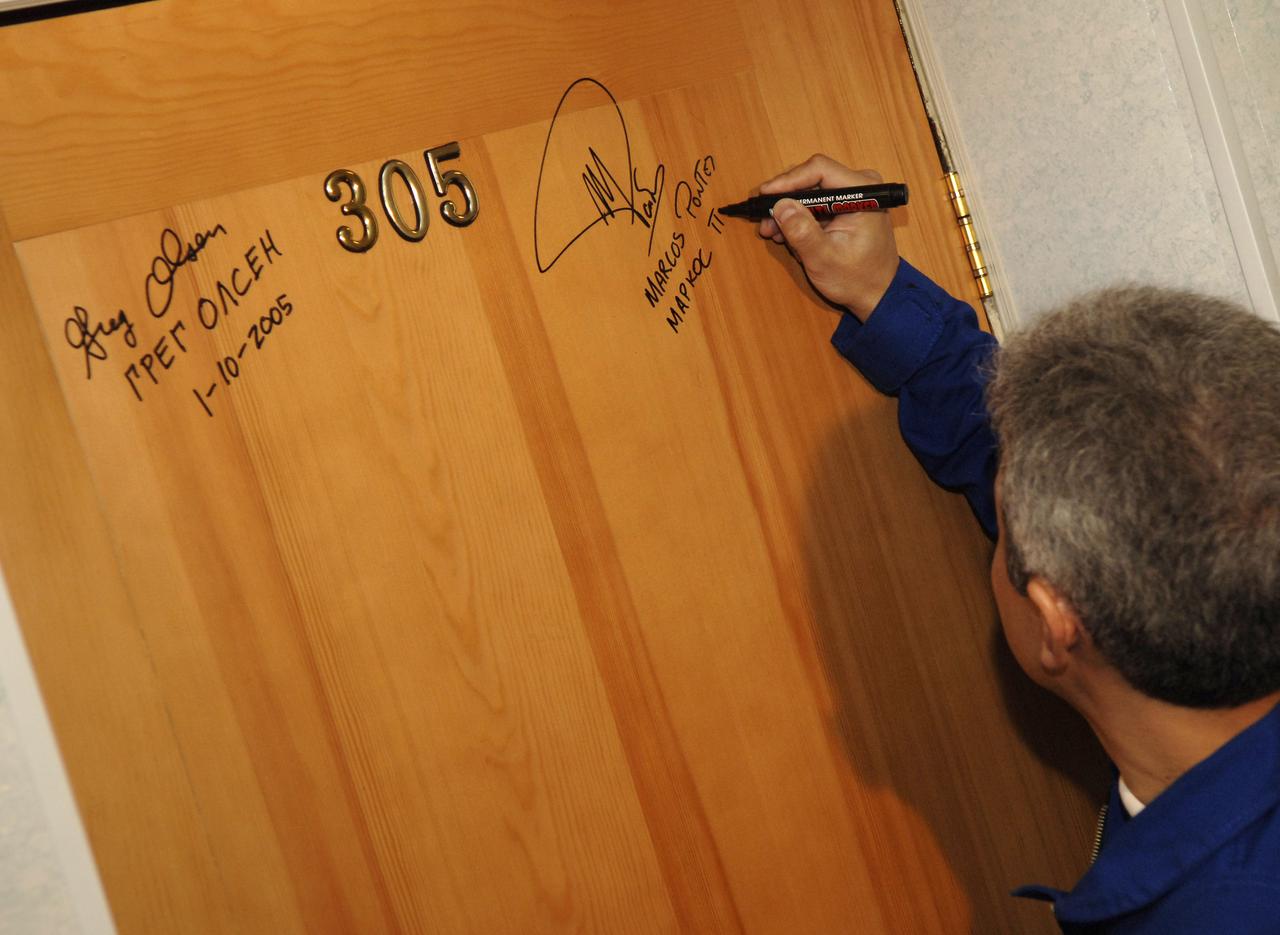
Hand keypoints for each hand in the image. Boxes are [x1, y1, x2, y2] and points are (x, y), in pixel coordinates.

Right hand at [757, 154, 899, 320]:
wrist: (876, 294)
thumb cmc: (857, 279)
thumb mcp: (824, 259)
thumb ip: (802, 231)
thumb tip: (780, 206)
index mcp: (863, 192)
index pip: (819, 170)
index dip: (788, 181)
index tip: (766, 194)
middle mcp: (860, 187)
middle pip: (812, 180)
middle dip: (786, 200)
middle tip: (765, 220)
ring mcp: (852, 196)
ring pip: (810, 192)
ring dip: (789, 211)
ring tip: (773, 232)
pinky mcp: (844, 207)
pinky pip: (815, 204)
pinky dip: (798, 217)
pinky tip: (787, 234)